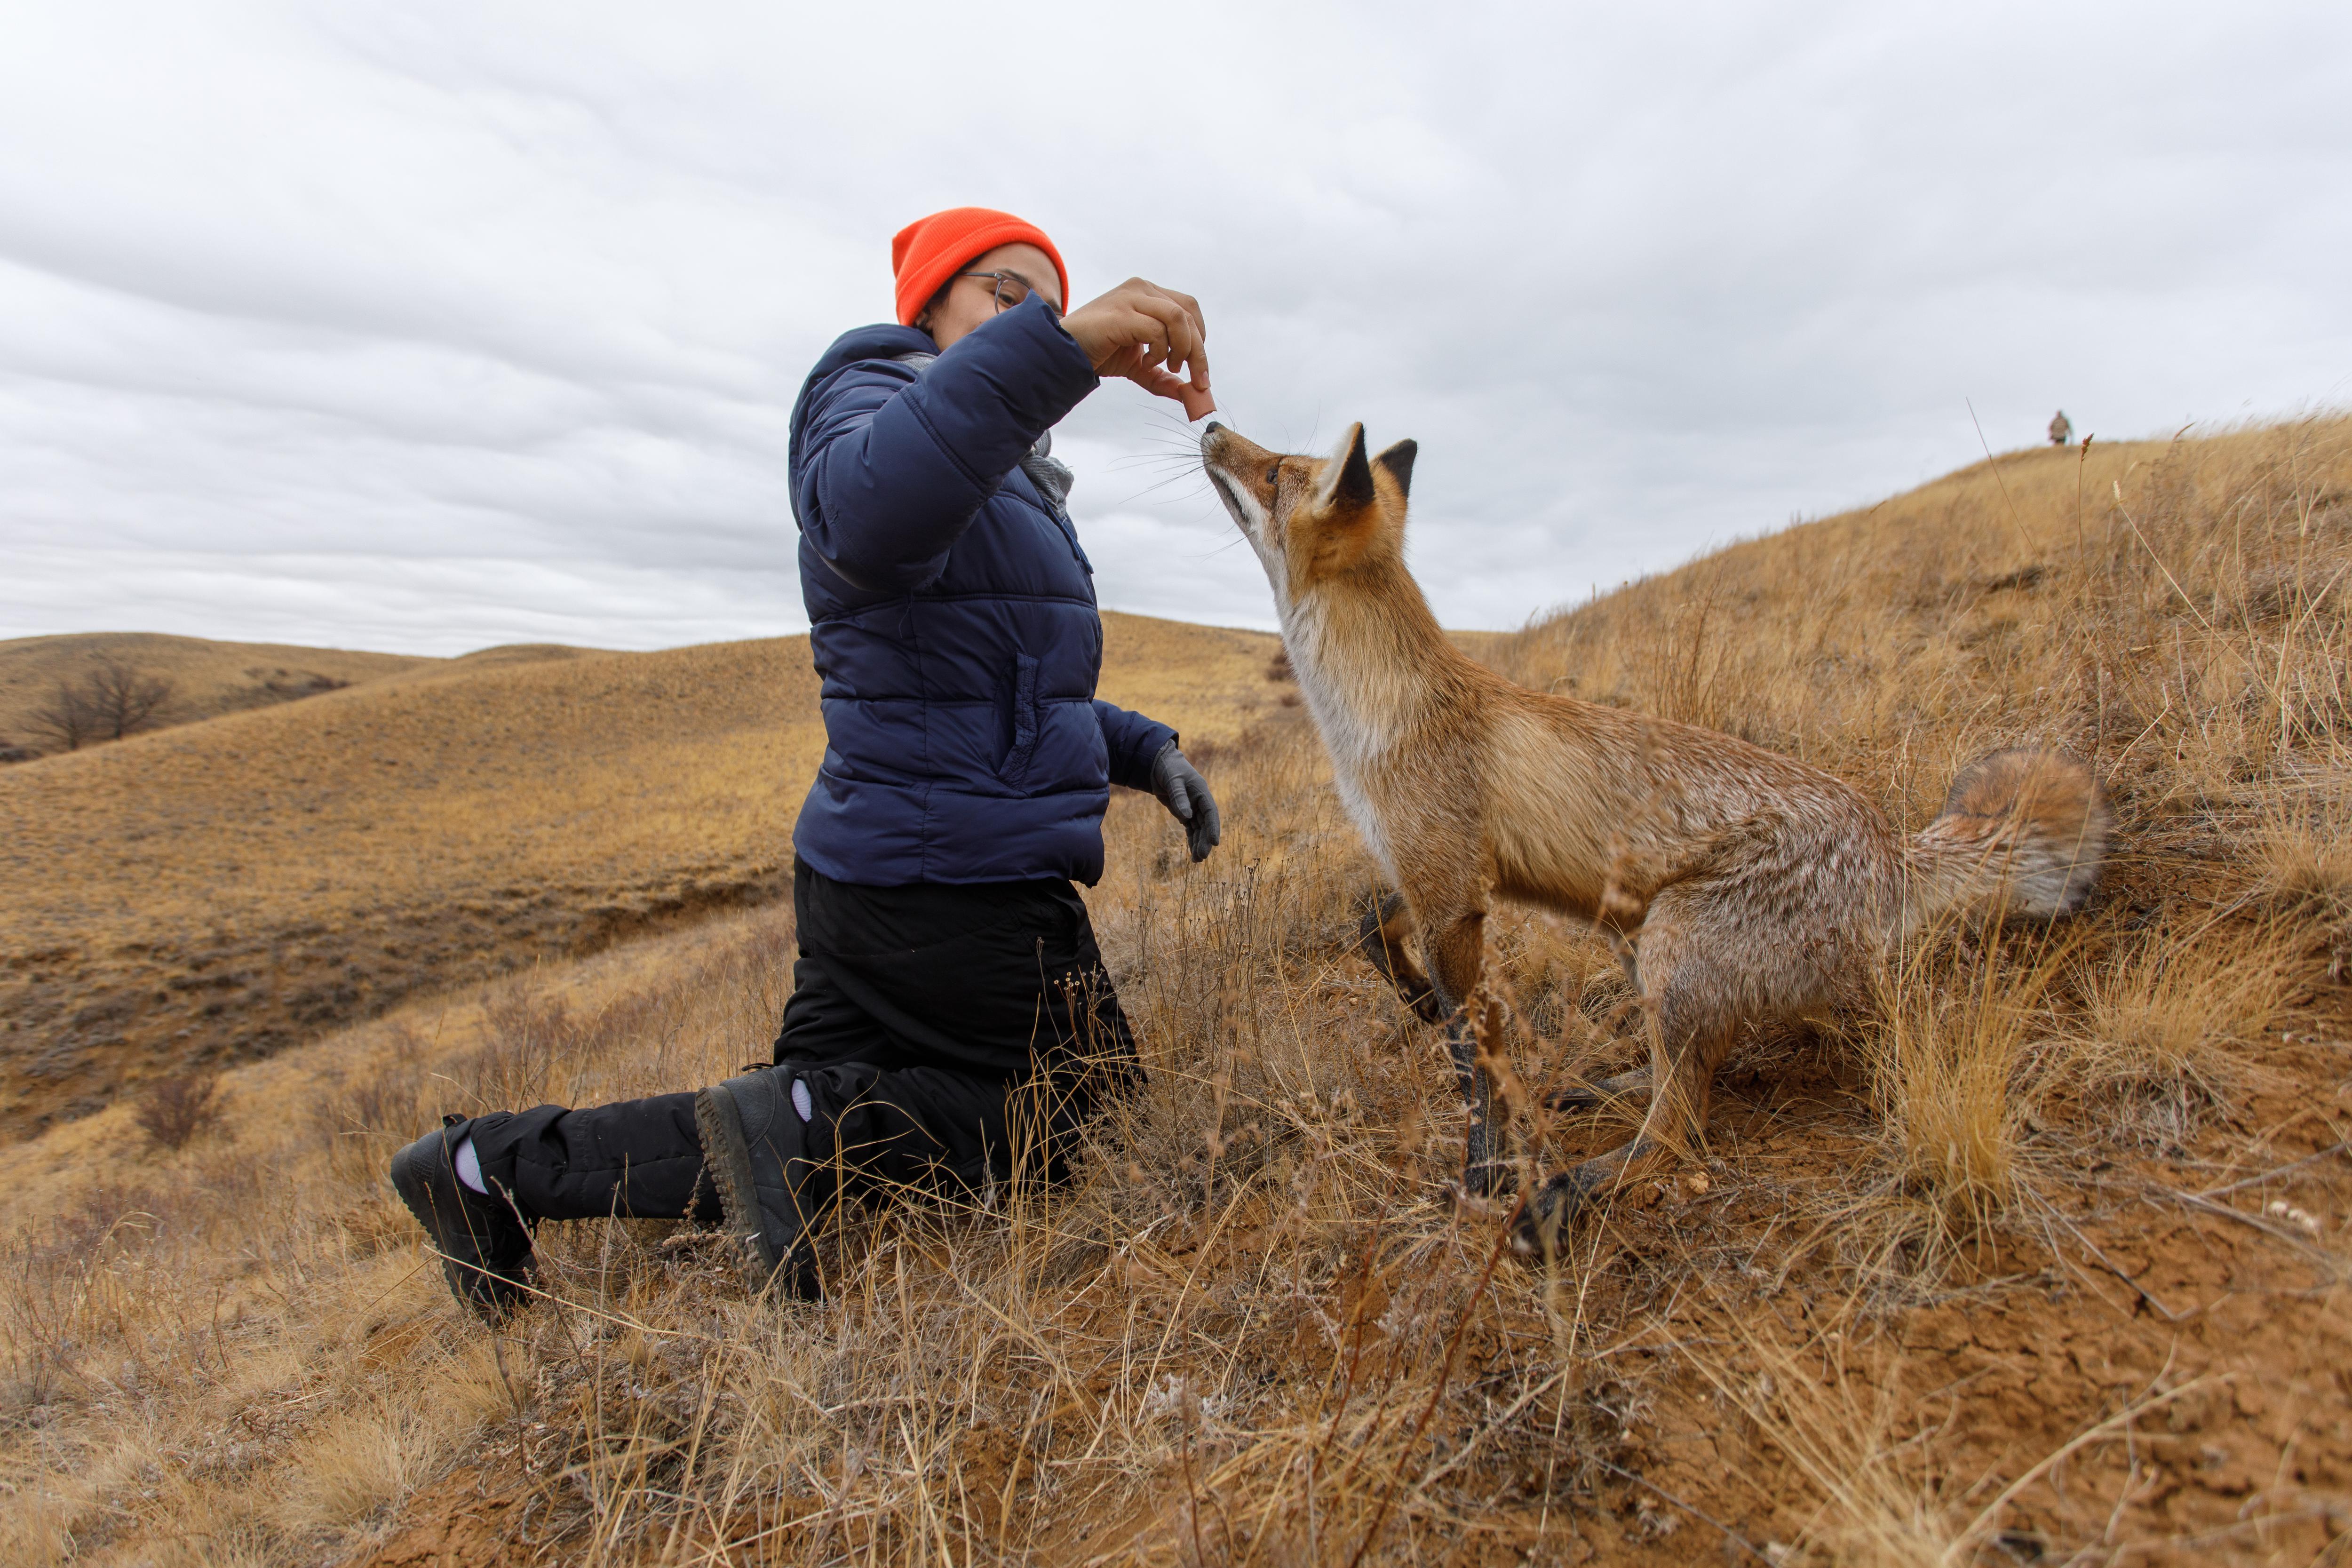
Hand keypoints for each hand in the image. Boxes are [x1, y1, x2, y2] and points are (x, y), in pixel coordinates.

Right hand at [1062, 278, 1214, 419]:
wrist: (1062, 351)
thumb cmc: (1098, 351)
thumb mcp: (1138, 366)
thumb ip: (1162, 377)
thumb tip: (1188, 394)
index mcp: (1148, 294)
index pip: (1188, 308)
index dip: (1199, 338)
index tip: (1197, 369)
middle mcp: (1142, 289)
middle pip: (1187, 313)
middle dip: (1197, 351)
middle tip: (1195, 379)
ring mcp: (1131, 297)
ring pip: (1177, 318)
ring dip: (1181, 349)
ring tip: (1166, 367)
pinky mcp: (1121, 313)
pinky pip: (1156, 330)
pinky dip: (1159, 351)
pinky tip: (1145, 363)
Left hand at [1148, 741, 1220, 861]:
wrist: (1159, 764)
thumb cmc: (1168, 768)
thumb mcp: (1172, 780)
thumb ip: (1179, 797)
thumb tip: (1186, 817)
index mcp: (1202, 792)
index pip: (1211, 812)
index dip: (1213, 828)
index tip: (1214, 843)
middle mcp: (1200, 801)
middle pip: (1205, 824)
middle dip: (1204, 840)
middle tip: (1201, 857)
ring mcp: (1193, 807)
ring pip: (1198, 829)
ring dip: (1198, 843)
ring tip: (1196, 860)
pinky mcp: (1184, 812)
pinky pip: (1190, 828)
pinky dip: (1191, 839)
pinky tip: (1192, 852)